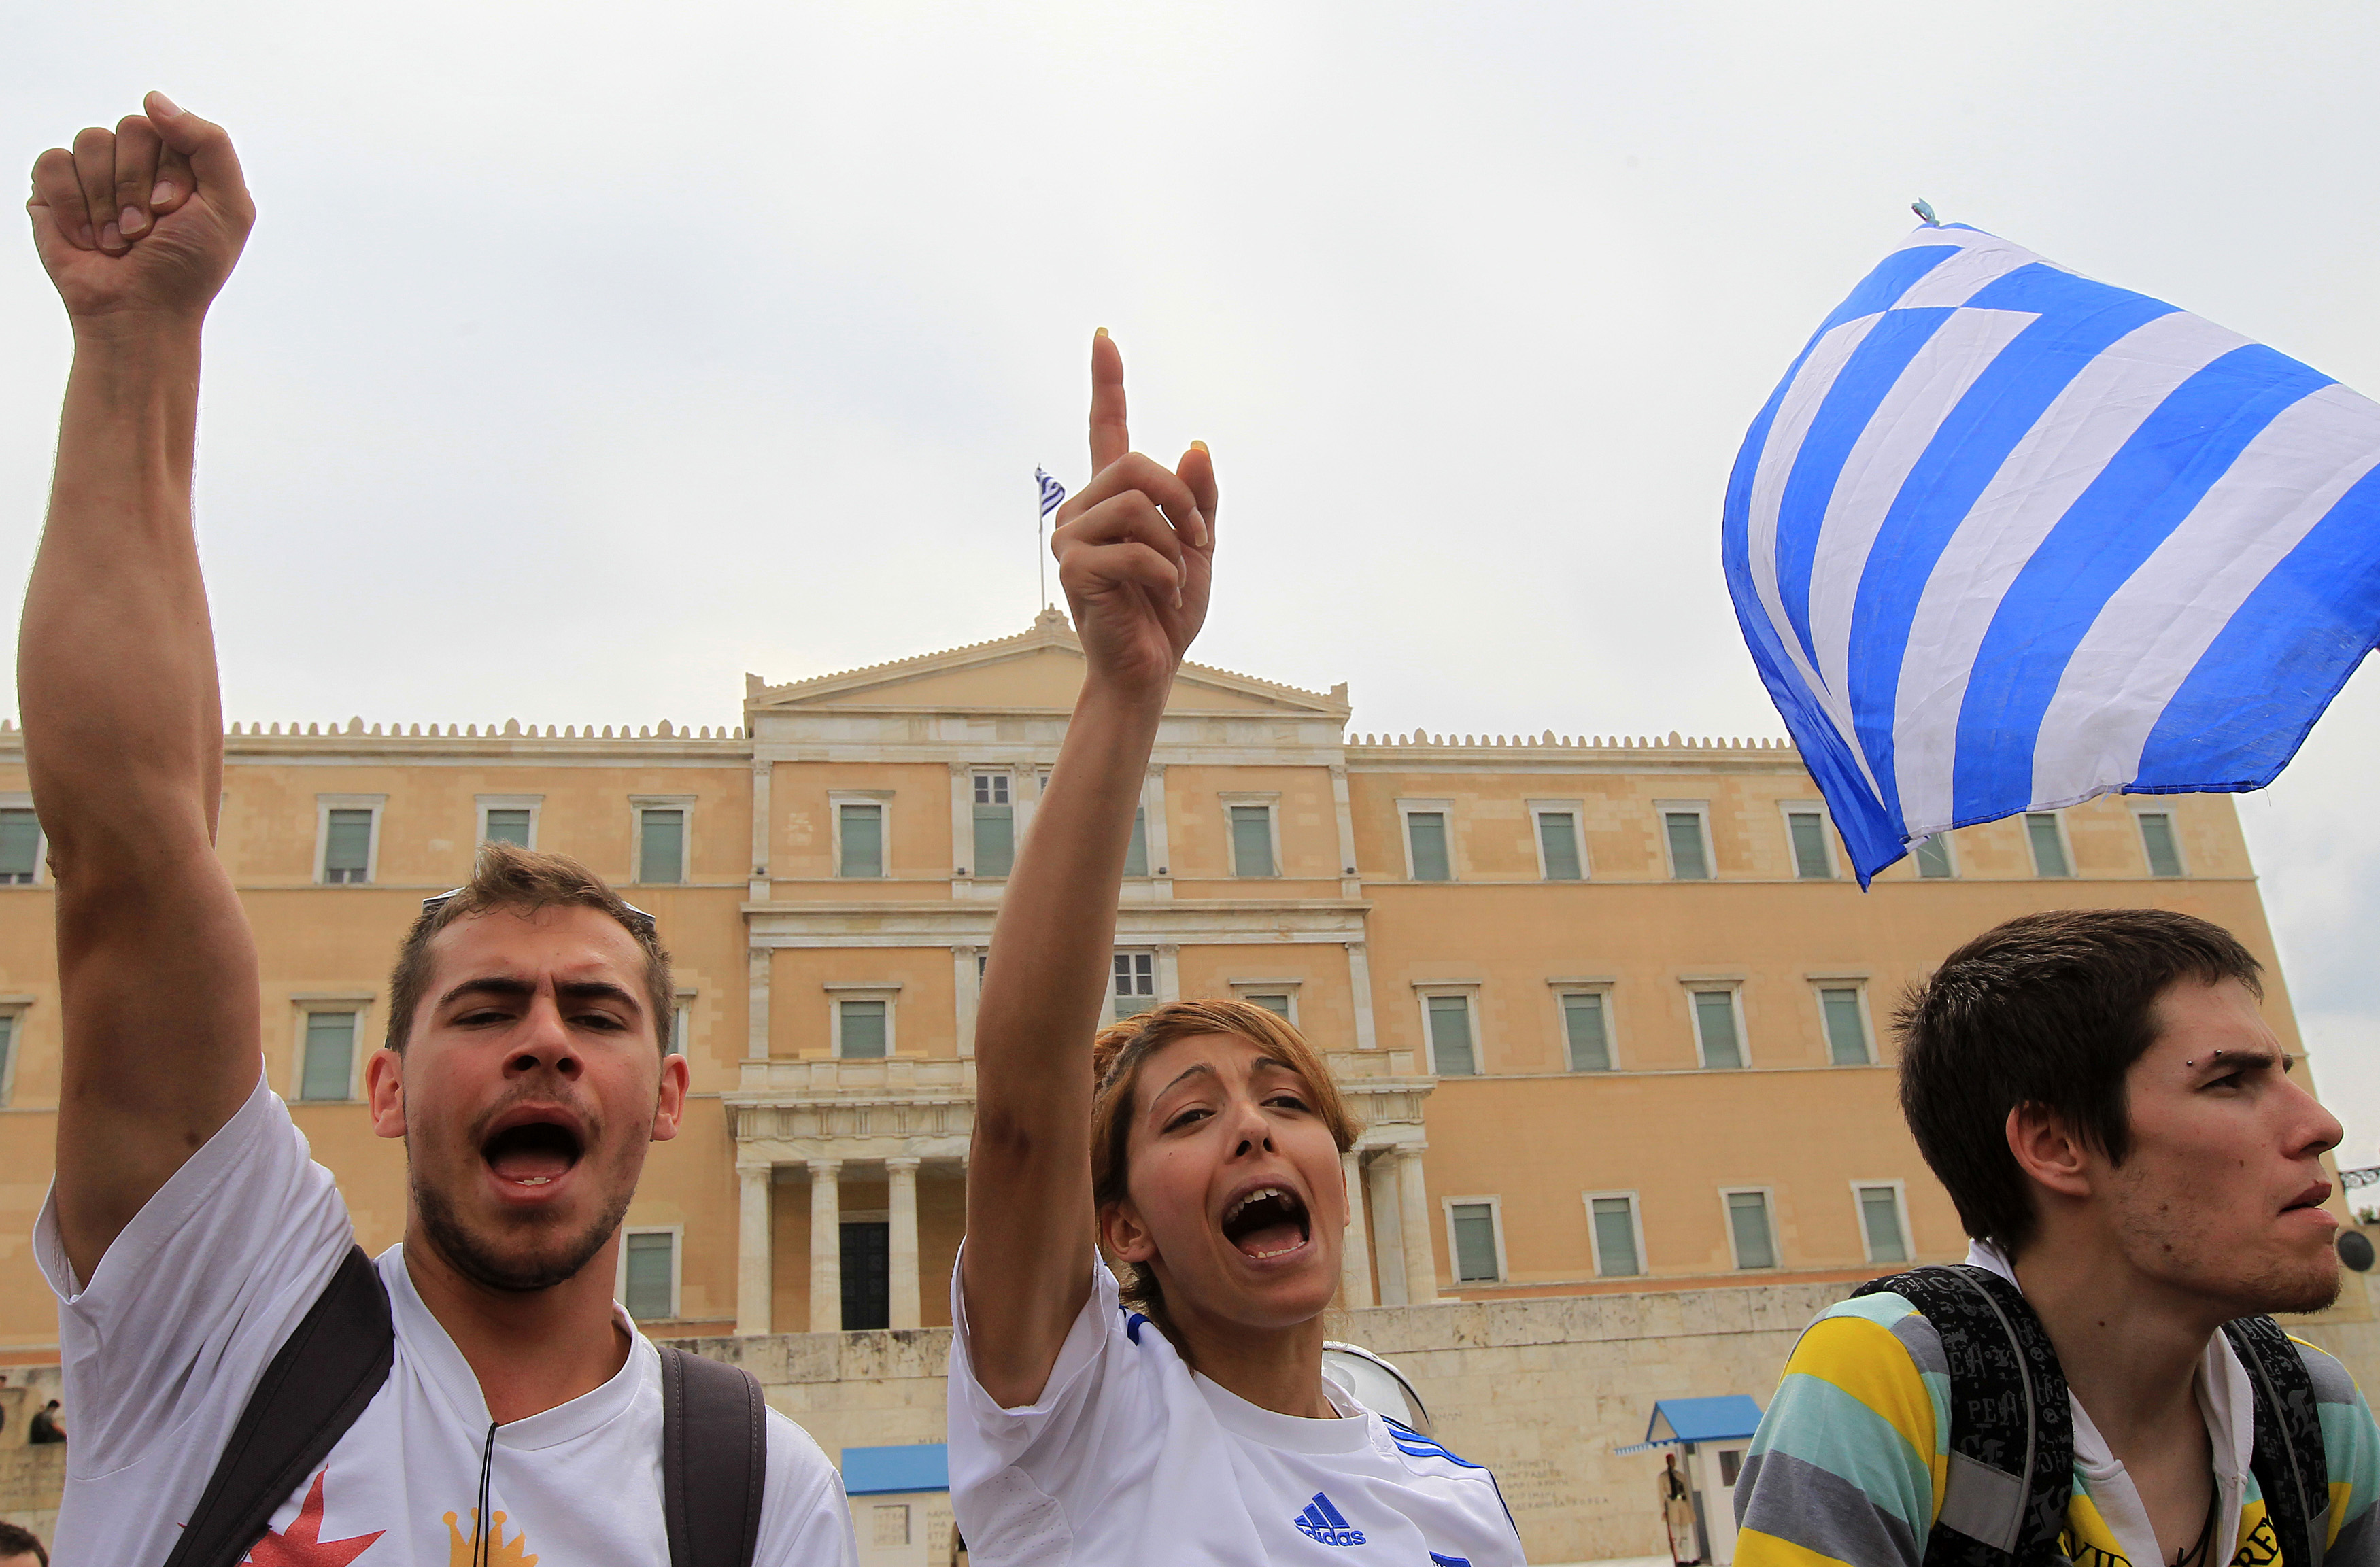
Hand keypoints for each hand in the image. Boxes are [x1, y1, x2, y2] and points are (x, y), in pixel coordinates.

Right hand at [27, 93, 254, 327]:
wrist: (138, 312)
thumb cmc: (187, 267)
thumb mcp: (228, 207)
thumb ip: (210, 143)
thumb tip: (153, 98)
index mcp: (182, 163)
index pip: (169, 128)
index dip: (171, 173)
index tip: (175, 213)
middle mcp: (138, 163)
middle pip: (130, 129)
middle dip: (137, 186)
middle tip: (145, 231)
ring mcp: (95, 174)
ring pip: (90, 142)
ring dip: (106, 202)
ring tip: (118, 241)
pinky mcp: (54, 190)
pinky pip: (53, 162)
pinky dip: (71, 205)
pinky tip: (87, 238)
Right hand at [1049, 330, 1216, 696]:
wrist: (1149, 669)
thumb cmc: (1168, 611)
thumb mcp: (1200, 548)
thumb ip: (1200, 499)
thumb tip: (1195, 446)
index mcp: (1113, 499)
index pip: (1106, 430)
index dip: (1107, 384)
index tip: (1104, 338)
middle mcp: (1083, 510)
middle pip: (1136, 464)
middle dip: (1181, 499)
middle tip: (1198, 541)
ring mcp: (1071, 538)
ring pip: (1136, 503)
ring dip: (1174, 544)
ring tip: (1174, 578)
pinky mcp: (1074, 568)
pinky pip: (1133, 548)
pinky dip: (1164, 573)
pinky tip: (1161, 595)